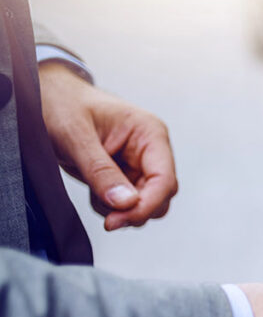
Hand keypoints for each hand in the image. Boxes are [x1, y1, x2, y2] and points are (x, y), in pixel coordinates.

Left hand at [38, 62, 177, 230]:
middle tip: (108, 218)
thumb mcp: (76, 136)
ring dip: (122, 211)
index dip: (146, 205)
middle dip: (135, 211)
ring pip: (146, 204)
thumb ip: (101, 171)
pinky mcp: (125, 175)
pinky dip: (111, 207)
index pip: (164, 179)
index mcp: (149, 133)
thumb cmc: (61, 103)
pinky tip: (94, 191)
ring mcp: (139, 164)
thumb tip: (126, 203)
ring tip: (95, 194)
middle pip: (161, 196)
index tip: (118, 219)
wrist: (44, 97)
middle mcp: (150, 150)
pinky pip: (128, 203)